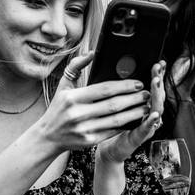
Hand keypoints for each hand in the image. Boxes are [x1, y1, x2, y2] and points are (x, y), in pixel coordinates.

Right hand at [37, 53, 152, 151]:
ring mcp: (84, 129)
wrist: (48, 137)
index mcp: (73, 98)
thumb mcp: (63, 85)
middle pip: (113, 104)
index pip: (104, 89)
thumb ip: (76, 66)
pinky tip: (135, 119)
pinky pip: (112, 131)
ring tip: (146, 107)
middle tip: (146, 94)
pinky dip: (125, 125)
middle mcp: (78, 113)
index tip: (138, 83)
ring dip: (134, 113)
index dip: (124, 86)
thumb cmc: (58, 109)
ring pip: (116, 119)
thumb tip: (91, 53)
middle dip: (133, 99)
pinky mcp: (89, 141)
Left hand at [96, 60, 166, 163]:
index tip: (159, 62)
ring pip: (156, 109)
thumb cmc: (109, 125)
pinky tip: (152, 113)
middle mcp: (147, 114)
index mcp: (142, 104)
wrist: (106, 148)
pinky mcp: (139, 138)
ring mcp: (145, 126)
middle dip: (158, 80)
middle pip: (157, 95)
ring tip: (156, 83)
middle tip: (158, 69)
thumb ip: (115, 89)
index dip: (158, 74)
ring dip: (156, 96)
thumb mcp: (112, 104)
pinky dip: (150, 121)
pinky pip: (147, 129)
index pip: (154, 87)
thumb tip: (114, 69)